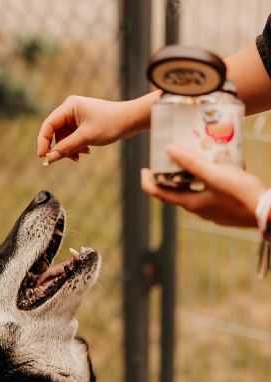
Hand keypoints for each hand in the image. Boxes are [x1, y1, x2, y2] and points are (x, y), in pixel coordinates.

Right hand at [37, 95, 148, 164]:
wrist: (130, 120)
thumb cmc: (111, 124)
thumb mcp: (86, 138)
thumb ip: (66, 148)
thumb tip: (49, 158)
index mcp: (69, 106)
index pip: (48, 125)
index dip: (43, 141)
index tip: (42, 157)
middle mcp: (70, 109)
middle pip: (55, 132)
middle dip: (59, 147)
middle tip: (63, 159)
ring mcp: (76, 116)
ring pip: (63, 137)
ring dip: (69, 149)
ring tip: (80, 155)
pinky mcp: (82, 123)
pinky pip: (72, 137)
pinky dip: (76, 146)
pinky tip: (85, 151)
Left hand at [141, 146, 265, 227]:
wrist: (265, 212)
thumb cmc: (239, 193)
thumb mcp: (214, 174)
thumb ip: (192, 163)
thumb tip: (169, 150)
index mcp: (191, 204)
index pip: (161, 194)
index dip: (149, 182)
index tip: (143, 170)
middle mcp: (199, 210)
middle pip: (177, 193)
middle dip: (170, 177)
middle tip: (168, 160)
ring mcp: (212, 212)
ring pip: (195, 193)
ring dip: (190, 178)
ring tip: (194, 160)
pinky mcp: (225, 210)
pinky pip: (210, 193)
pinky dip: (207, 182)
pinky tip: (218, 169)